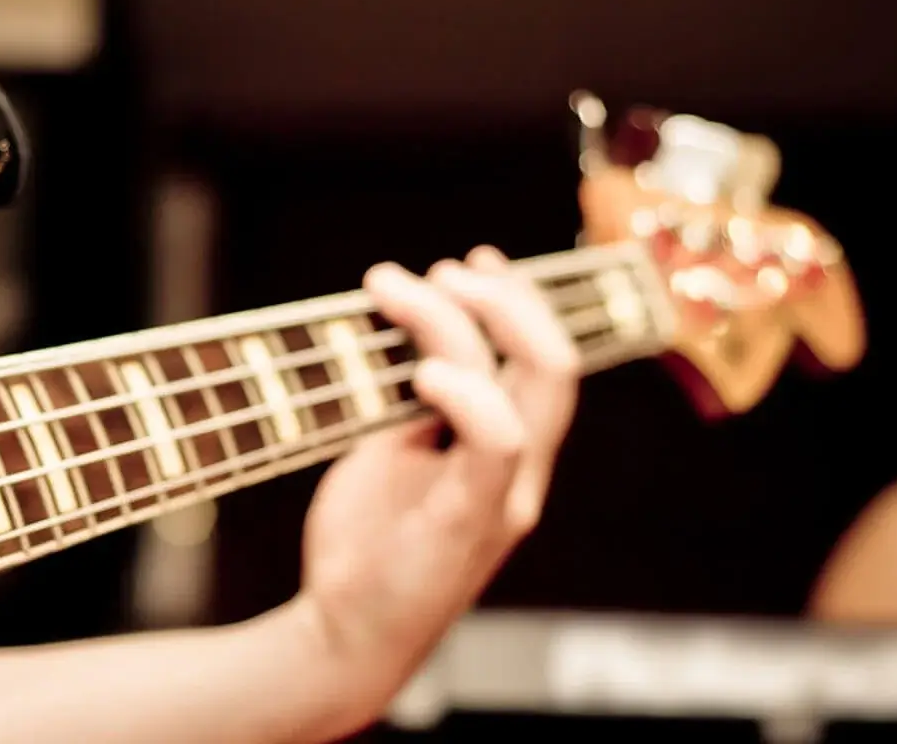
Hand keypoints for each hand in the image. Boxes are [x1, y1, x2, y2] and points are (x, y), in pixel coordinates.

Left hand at [289, 246, 578, 717]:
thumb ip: (413, 406)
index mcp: (508, 455)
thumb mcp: (389, 455)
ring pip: (531, 387)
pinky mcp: (468, 523)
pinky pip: (497, 444)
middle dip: (505, 299)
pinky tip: (424, 371)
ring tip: (397, 292)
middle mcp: (519, 475)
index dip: (519, 303)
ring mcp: (502, 500)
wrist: (342, 634)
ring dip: (466, 322)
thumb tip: (407, 335)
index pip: (543, 366)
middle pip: (554, 364)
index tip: (470, 262)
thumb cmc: (367, 545)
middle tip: (442, 272)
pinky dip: (469, 395)